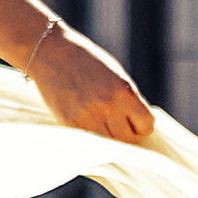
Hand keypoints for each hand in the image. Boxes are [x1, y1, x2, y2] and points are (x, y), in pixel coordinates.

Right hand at [25, 23, 153, 145]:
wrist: (51, 52)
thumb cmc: (87, 61)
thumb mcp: (116, 75)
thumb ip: (129, 99)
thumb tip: (139, 125)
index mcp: (124, 90)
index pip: (146, 125)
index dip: (141, 125)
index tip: (134, 122)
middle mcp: (108, 105)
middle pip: (128, 140)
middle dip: (126, 135)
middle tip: (117, 126)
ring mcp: (87, 116)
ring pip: (109, 145)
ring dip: (108, 139)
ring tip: (101, 126)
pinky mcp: (69, 123)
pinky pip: (89, 143)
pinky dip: (91, 138)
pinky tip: (87, 124)